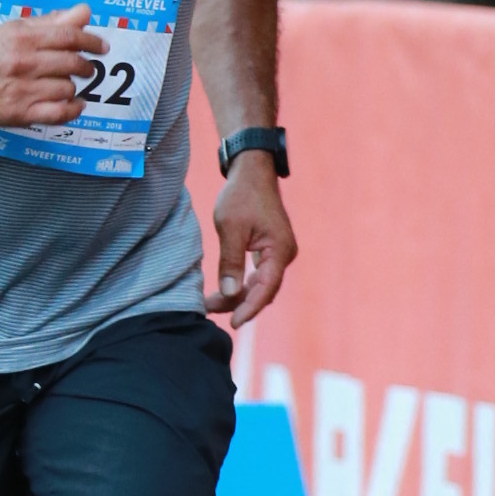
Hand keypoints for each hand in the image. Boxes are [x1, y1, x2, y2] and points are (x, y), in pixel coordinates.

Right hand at [0, 3, 92, 130]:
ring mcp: (22, 90)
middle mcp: (23, 63)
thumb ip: (54, 21)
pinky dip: (73, 110)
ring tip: (66, 85)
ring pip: (67, 88)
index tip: (101, 47)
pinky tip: (76, 104)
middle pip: (71, 63)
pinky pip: (58, 113)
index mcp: (23, 38)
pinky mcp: (22, 113)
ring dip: (73, 87)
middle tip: (86, 69)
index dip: (91, 41)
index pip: (68, 36)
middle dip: (85, 66)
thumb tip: (85, 11)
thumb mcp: (19, 29)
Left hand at [210, 154, 295, 324]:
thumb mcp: (231, 228)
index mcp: (280, 250)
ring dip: (238, 296)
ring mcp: (279, 253)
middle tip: (210, 310)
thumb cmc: (242, 196)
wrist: (252, 172)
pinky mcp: (271, 251)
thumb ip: (230, 261)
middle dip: (238, 304)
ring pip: (260, 285)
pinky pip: (259, 275)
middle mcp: (284, 254)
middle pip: (263, 291)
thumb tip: (229, 293)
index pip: (266, 288)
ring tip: (211, 303)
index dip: (249, 308)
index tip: (233, 322)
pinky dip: (242, 284)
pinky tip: (224, 291)